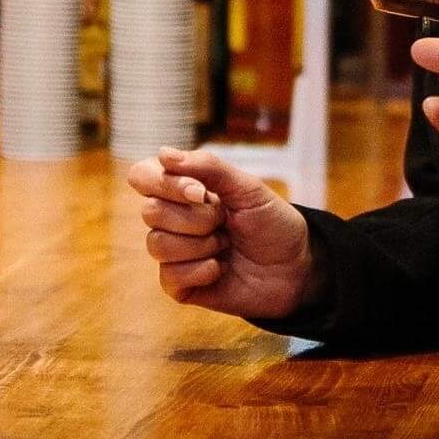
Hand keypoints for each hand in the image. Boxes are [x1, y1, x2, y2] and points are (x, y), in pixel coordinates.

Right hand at [127, 148, 322, 319]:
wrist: (295, 267)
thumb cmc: (272, 222)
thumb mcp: (247, 187)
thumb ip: (208, 167)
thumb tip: (163, 153)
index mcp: (187, 188)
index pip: (143, 175)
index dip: (164, 183)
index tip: (200, 192)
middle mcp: (175, 218)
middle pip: (150, 211)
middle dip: (195, 217)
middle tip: (225, 221)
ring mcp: (176, 252)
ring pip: (156, 244)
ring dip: (199, 245)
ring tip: (225, 244)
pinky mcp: (180, 286)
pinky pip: (168, 276)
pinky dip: (200, 270)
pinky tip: (220, 269)